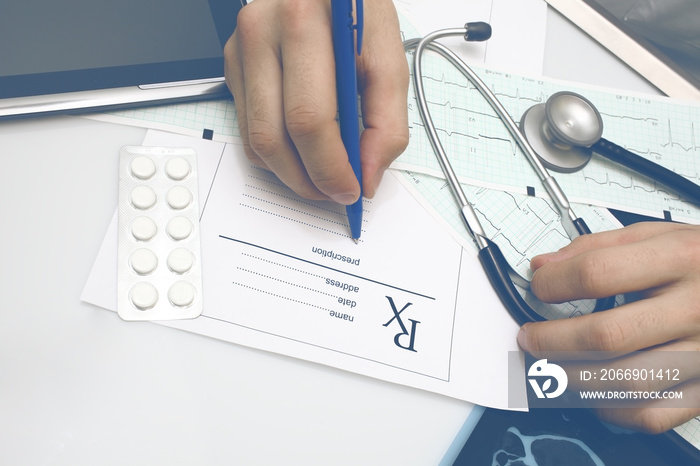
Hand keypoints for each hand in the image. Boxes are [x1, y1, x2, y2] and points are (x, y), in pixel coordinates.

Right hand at [224, 0, 408, 203]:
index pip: (309, 119)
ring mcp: (241, 49)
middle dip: (308, 180)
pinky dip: (277, 151)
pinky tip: (302, 148)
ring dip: (291, 173)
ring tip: (321, 176)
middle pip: (274, 137)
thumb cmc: (357, 11)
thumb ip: (387, 121)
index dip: (330, 167)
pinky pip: (248, 128)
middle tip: (334, 192)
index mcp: (304, 23)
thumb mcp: (388, 54)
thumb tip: (368, 175)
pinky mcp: (233, 63)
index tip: (351, 189)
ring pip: (256, 140)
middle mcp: (262, 33)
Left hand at [518, 221, 699, 432]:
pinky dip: (614, 410)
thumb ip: (597, 247)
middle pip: (607, 335)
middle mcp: (694, 308)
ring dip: (573, 379)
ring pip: (626, 381)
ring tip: (551, 369)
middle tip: (531, 339)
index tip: (538, 288)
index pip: (597, 274)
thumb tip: (544, 266)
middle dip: (552, 341)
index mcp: (680, 260)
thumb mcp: (659, 235)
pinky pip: (654, 413)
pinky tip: (595, 393)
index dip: (553, 283)